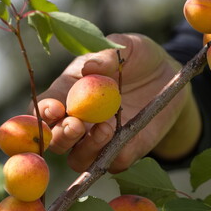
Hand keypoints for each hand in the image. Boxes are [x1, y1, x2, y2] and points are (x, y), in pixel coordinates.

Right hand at [30, 33, 200, 172]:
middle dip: (61, 136)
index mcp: (70, 91)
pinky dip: (113, 156)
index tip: (56, 108)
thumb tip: (89, 68)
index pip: (43, 108)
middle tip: (76, 125)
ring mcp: (100, 137)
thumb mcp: (126, 47)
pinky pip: (112, 162)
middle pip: (56, 139)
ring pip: (79, 159)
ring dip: (85, 150)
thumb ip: (107, 55)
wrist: (167, 75)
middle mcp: (80, 119)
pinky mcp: (123, 148)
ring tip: (105, 129)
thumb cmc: (139, 57)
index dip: (42, 112)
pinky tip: (123, 138)